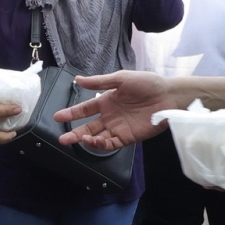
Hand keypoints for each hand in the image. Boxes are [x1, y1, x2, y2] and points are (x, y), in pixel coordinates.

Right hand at [55, 71, 176, 149]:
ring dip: (87, 141)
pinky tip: (94, 142)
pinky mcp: (128, 137)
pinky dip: (101, 145)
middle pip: (88, 127)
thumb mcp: (120, 79)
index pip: (85, 110)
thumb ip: (99, 83)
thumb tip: (77, 80)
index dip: (71, 113)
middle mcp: (110, 116)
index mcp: (107, 101)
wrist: (167, 96)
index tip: (57, 117)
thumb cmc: (146, 84)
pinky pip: (111, 144)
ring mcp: (118, 128)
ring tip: (79, 139)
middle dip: (74, 133)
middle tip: (62, 139)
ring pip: (98, 138)